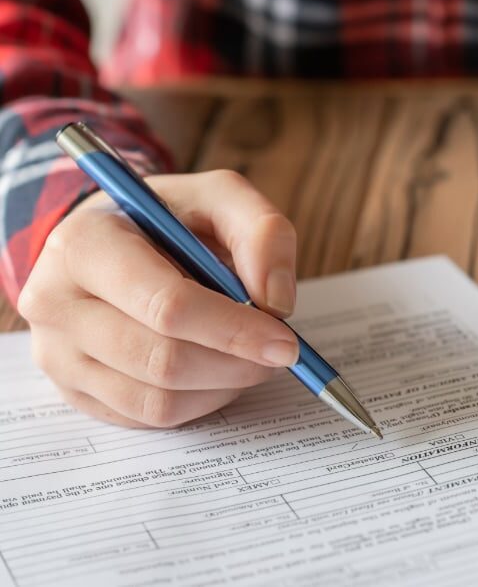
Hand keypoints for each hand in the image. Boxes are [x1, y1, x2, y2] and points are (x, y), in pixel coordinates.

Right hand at [18, 170, 299, 427]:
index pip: (167, 305)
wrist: (111, 240)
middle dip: (236, 363)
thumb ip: (262, 232)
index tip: (285, 341)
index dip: (234, 329)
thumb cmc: (167, 219)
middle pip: (162, 360)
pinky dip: (201, 400)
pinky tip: (218, 369)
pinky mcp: (74, 392)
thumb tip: (277, 302)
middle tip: (280, 353)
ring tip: (250, 355)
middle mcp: (56, 303)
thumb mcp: (219, 198)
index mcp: (85, 244)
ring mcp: (58, 355)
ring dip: (223, 385)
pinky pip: (150, 416)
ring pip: (158, 399)